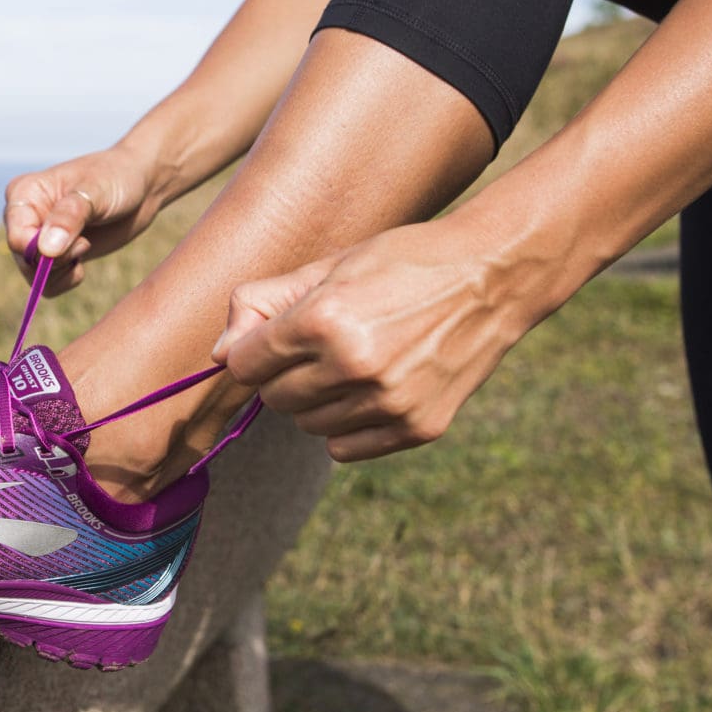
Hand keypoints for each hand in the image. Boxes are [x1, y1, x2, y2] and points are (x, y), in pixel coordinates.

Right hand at [3, 144, 166, 294]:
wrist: (140, 185)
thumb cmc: (116, 177)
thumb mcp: (94, 192)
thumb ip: (68, 218)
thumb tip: (44, 250)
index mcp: (23, 193)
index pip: (17, 237)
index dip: (42, 250)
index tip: (79, 242)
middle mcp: (24, 217)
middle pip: (24, 260)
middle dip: (56, 261)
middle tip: (85, 243)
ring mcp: (38, 237)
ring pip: (34, 277)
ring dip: (62, 272)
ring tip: (85, 246)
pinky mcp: (54, 254)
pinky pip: (48, 284)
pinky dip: (66, 279)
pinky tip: (83, 259)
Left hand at [210, 218, 543, 461]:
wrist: (492, 277)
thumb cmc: (402, 263)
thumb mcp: (329, 267)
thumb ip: (262, 303)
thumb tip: (219, 354)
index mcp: (326, 319)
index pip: (245, 364)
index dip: (249, 351)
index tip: (267, 341)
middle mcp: (355, 366)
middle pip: (274, 398)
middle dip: (282, 374)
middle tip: (317, 346)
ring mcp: (390, 402)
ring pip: (307, 425)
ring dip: (315, 400)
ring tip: (349, 363)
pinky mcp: (417, 427)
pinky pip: (344, 448)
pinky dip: (345, 425)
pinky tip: (370, 389)